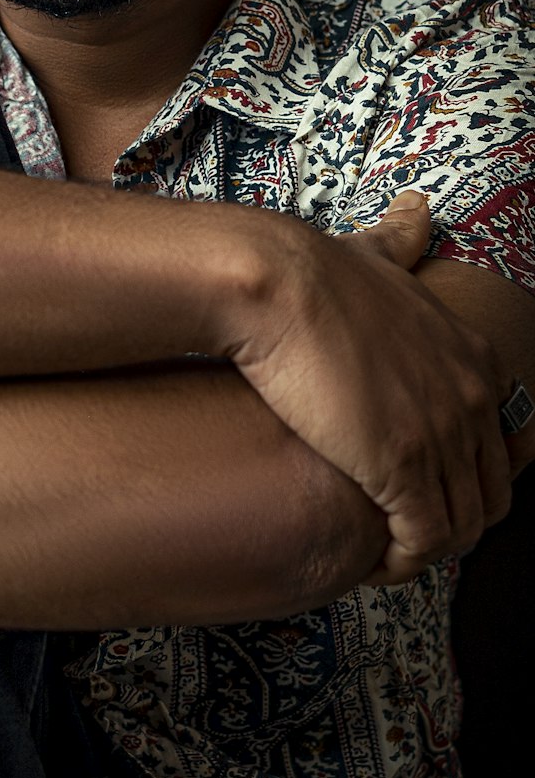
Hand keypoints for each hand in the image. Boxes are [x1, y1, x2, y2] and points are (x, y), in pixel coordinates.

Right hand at [217, 192, 514, 580]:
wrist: (275, 285)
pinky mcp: (403, 467)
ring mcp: (444, 434)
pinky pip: (425, 543)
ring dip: (425, 551)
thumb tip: (418, 213)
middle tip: (401, 529)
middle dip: (452, 522)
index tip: (425, 491)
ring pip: (462, 528)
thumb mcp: (377, 253)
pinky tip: (369, 561)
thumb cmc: (314, 270)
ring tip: (382, 554)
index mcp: (474, 358)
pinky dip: (402, 564)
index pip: (503, 446)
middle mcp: (472, 397)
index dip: (466, 478)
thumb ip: (402, 242)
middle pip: (491, 495)